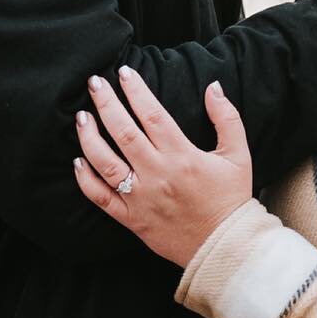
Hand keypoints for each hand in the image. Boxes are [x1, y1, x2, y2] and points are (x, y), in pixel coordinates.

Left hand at [73, 68, 253, 267]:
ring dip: (90, 138)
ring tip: (81, 117)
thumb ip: (226, 118)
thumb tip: (212, 86)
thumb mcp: (238, 154)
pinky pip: (102, 198)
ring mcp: (142, 198)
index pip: (152, 115)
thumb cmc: (231, 198)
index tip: (124, 72)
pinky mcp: (132, 219)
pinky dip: (86, 180)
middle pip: (124, 132)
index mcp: (182, 156)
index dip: (136, 91)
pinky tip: (78, 162)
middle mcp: (158, 174)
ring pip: (106, 163)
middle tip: (93, 83)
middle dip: (105, 104)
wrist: (225, 245)